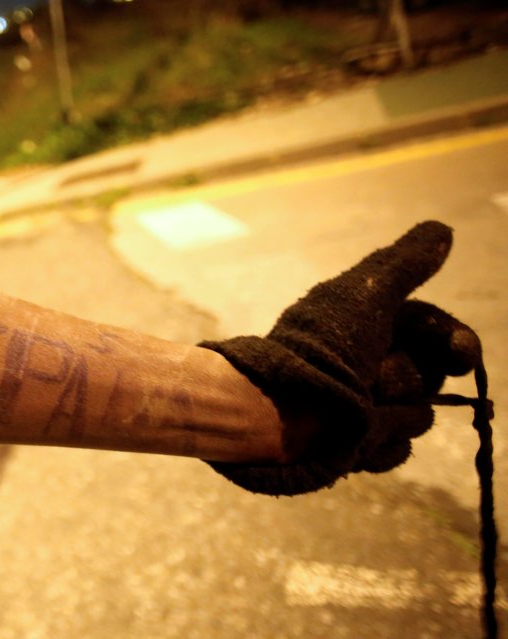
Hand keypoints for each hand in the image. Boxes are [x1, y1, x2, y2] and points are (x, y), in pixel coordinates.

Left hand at [201, 221, 480, 495]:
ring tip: (354, 408)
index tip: (460, 355)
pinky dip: (378, 443)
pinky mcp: (359, 448)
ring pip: (418, 417)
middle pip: (431, 377)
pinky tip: (356, 437)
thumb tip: (442, 229)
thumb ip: (404, 265)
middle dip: (407, 377)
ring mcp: (367, 410)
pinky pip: (396, 450)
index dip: (456, 343)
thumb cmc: (321, 348)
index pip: (440, 335)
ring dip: (390, 411)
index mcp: (374, 328)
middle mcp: (372, 365)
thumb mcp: (364, 296)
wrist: (276, 408)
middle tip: (375, 378)